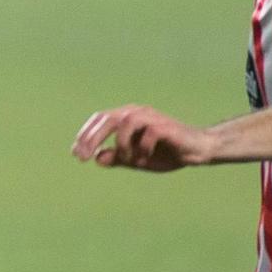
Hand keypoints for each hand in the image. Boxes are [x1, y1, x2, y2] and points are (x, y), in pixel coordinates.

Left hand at [71, 105, 214, 171]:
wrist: (196, 151)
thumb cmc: (165, 153)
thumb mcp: (136, 159)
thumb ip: (118, 158)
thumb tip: (97, 158)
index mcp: (127, 117)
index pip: (101, 119)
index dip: (86, 135)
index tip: (75, 154)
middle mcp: (137, 112)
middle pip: (108, 118)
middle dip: (92, 137)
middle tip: (82, 157)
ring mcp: (152, 117)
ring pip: (125, 123)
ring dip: (122, 145)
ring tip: (130, 159)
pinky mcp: (166, 125)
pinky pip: (147, 134)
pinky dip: (142, 149)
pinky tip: (146, 159)